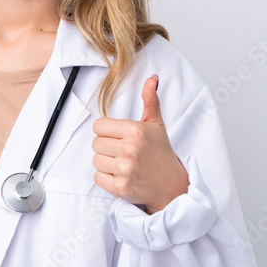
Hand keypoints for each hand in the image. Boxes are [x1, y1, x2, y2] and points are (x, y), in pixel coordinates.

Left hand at [91, 74, 188, 214]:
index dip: (107, 132)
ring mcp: (125, 170)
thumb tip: (152, 78)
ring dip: (106, 164)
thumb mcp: (156, 125)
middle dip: (107, 148)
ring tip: (123, 165)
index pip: (99, 126)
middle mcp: (130, 149)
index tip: (120, 138)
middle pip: (96, 144)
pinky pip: (97, 178)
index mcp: (135, 131)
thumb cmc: (161, 153)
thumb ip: (150, 100)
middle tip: (124, 153)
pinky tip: (121, 176)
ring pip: (95, 160)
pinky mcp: (121, 188)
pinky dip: (106, 179)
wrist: (171, 185)